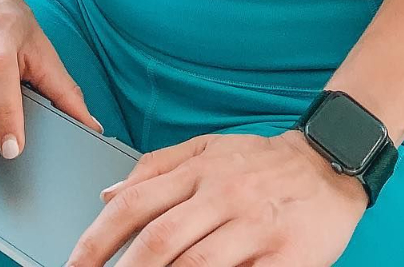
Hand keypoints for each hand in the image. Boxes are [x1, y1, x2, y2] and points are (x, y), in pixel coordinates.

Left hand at [65, 128, 368, 265]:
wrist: (331, 162)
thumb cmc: (262, 162)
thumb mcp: (208, 148)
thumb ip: (156, 167)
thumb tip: (106, 194)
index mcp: (199, 170)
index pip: (134, 205)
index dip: (96, 241)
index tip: (73, 266)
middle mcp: (223, 194)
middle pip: (159, 240)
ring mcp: (254, 225)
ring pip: (196, 265)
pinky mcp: (286, 254)